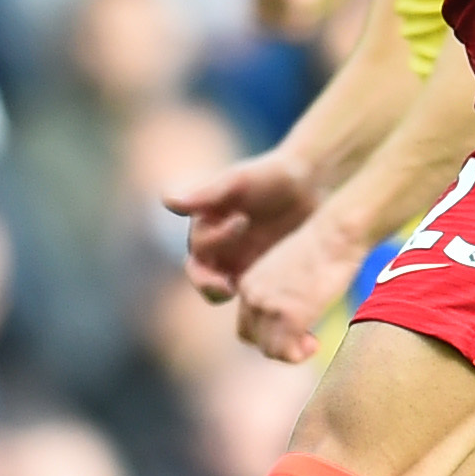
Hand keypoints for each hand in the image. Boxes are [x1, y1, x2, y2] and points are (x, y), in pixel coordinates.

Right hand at [169, 147, 319, 298]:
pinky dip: (257, 300)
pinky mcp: (261, 274)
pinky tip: (272, 295)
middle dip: (209, 286)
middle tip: (227, 288)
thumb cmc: (268, 175)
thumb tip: (166, 200)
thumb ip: (205, 193)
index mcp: (206, 227)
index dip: (214, 240)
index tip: (242, 220)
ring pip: (224, 292)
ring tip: (252, 296)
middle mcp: (218, 249)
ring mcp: (239, 263)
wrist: (308, 184)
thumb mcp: (238, 181)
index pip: (199, 248)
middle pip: (202, 278)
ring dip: (231, 297)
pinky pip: (253, 295)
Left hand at [230, 211, 365, 364]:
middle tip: (305, 337)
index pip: (247, 324)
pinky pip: (286, 354)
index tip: (294, 326)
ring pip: (269, 350)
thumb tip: (286, 319)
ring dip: (291, 352)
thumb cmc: (322, 249)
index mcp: (249, 283)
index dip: (269, 332)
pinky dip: (299, 355)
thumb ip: (278, 293)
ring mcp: (268, 307)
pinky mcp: (289, 317)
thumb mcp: (287, 271)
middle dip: (278, 344)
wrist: (335, 236)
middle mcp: (251, 295)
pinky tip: (315, 342)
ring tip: (312, 340)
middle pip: (253, 340)